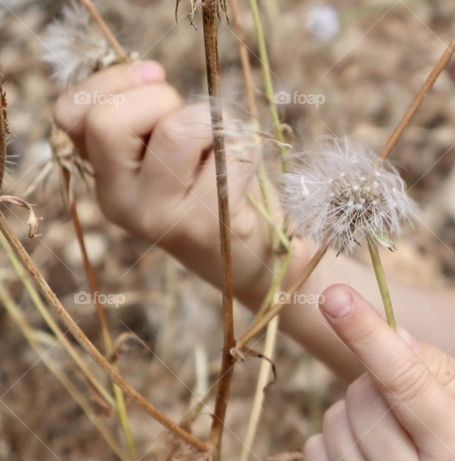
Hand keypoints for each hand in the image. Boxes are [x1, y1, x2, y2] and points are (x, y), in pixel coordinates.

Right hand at [53, 61, 272, 295]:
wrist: (248, 258)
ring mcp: (158, 217)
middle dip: (161, 98)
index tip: (155, 74)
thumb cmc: (210, 189)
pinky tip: (243, 175)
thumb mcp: (165, 153)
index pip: (71, 114)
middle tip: (190, 123)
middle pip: (111, 120)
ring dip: (211, 120)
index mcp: (103, 177)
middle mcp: (119, 201)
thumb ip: (145, 116)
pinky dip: (246, 148)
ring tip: (220, 146)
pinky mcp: (203, 225)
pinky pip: (231, 154)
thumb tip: (150, 72)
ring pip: (178, 130)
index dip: (112, 80)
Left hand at [304, 285, 454, 460]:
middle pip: (362, 396)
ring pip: (333, 421)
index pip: (406, 385)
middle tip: (409, 410)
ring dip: (358, 414)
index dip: (368, 336)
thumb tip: (390, 336)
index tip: (334, 296)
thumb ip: (443, 368)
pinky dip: (338, 443)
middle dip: (378, 384)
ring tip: (395, 439)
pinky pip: (312, 453)